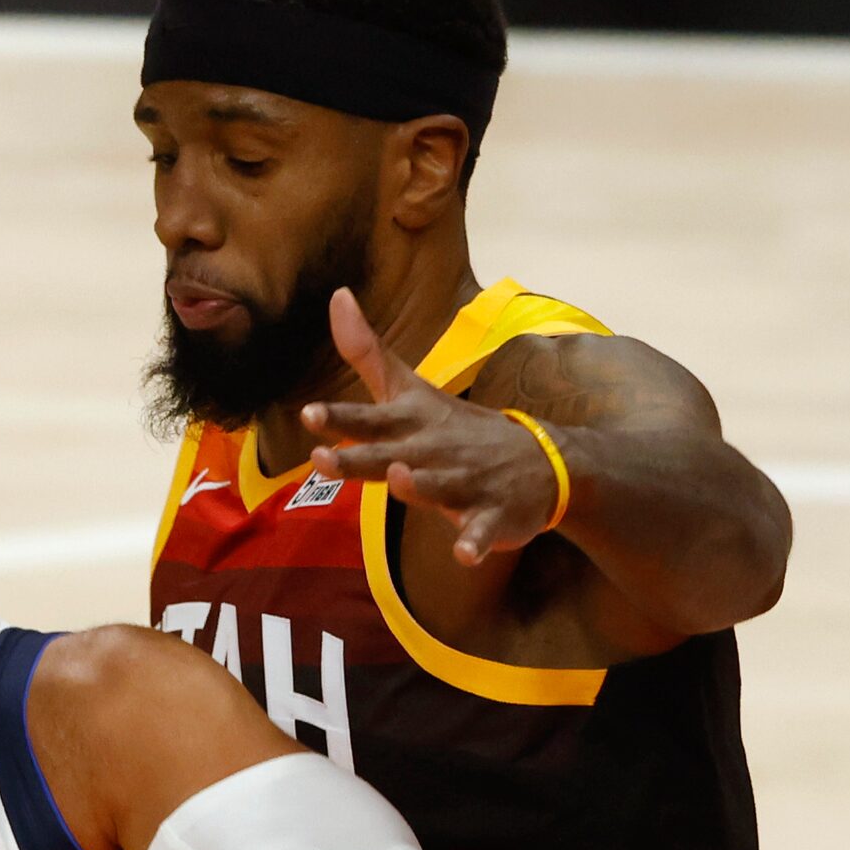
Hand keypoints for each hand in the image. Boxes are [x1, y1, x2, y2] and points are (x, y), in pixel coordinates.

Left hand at [302, 289, 565, 565]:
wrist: (542, 461)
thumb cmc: (457, 428)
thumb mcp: (412, 390)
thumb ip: (368, 355)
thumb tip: (336, 296)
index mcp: (412, 425)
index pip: (369, 420)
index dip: (339, 419)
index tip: (308, 413)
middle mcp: (433, 452)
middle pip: (390, 456)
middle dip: (359, 457)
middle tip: (323, 457)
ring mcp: (464, 482)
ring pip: (437, 488)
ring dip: (419, 486)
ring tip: (400, 479)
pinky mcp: (491, 514)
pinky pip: (481, 531)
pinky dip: (476, 542)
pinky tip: (465, 553)